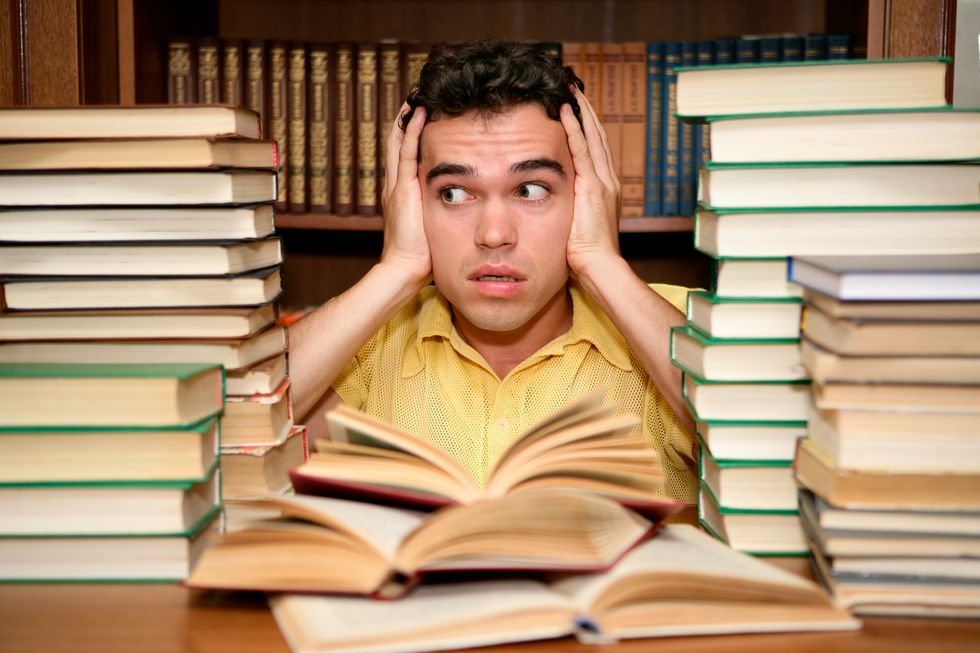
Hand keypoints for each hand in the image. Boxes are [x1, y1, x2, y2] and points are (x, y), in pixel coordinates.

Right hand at [380, 104, 431, 286]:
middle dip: (408, 118)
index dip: (413, 133)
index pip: (406, 155)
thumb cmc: (423, 257)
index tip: (427, 114)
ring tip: (420, 92)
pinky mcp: (403, 188)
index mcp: (403, 193)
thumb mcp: (435, 227)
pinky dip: (413, 130)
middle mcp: (397, 184)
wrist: (404, 270)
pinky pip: (406, 151)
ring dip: (410, 116)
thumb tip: (467, 207)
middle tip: (420, 94)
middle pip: (398, 141)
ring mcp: (398, 184)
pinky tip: (422, 111)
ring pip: (400, 140)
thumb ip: (445, 213)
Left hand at [560, 88, 621, 279]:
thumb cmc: (584, 255)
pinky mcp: (593, 186)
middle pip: (596, 136)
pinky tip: (566, 110)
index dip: (585, 127)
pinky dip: (574, 128)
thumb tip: (548, 204)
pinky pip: (582, 150)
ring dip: (580, 111)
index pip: (594, 149)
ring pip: (591, 136)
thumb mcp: (575, 225)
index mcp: (604, 189)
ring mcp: (602, 181)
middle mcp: (607, 180)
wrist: (599, 267)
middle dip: (586, 111)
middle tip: (573, 88)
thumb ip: (568, 209)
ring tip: (570, 89)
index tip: (575, 108)